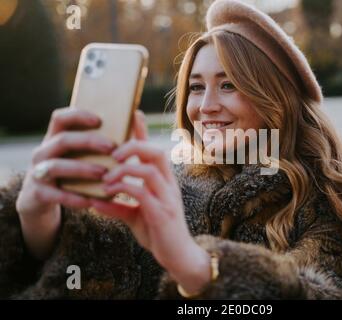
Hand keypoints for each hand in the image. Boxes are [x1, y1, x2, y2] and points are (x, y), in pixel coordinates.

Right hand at [16, 107, 114, 258]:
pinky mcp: (37, 194)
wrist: (41, 201)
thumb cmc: (71, 173)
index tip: (99, 119)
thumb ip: (102, 141)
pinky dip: (73, 197)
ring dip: (81, 169)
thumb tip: (136, 118)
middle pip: (62, 140)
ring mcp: (38, 173)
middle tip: (111, 147)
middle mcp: (44, 152)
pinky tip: (91, 200)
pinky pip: (55, 194)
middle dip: (88, 142)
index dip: (78, 115)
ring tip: (104, 173)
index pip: (60, 118)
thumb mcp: (80, 156)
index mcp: (55, 138)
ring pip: (56, 166)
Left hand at [90, 111, 211, 294]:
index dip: (143, 131)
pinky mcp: (162, 213)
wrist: (179, 257)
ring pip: (149, 170)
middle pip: (156, 152)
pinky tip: (106, 194)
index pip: (154, 150)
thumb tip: (94, 199)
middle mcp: (168, 185)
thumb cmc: (159, 233)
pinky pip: (142, 194)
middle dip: (133, 146)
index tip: (132, 114)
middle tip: (112, 153)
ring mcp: (167, 198)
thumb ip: (119, 206)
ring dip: (124, 169)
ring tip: (106, 177)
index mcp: (164, 181)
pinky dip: (122, 190)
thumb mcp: (136, 216)